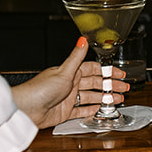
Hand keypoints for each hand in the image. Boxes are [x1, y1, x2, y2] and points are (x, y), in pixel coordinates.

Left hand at [10, 37, 129, 129]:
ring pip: (91, 97)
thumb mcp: (63, 71)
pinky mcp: (65, 112)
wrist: (27, 108)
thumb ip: (76, 56)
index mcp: (70, 72)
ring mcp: (68, 98)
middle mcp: (70, 84)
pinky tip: (100, 109)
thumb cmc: (40, 89)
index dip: (107, 72)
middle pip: (95, 84)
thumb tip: (83, 39)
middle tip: (125, 88)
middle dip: (110, 86)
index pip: (94, 70)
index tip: (120, 74)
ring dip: (105, 98)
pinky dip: (91, 110)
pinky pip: (82, 110)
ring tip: (118, 100)